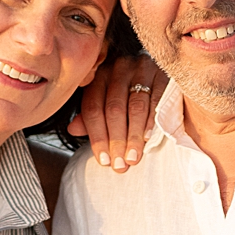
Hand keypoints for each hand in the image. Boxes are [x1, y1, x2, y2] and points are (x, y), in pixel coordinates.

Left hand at [69, 54, 166, 169]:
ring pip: (135, 106)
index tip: (104, 161)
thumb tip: (72, 130)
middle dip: (116, 140)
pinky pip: (156, 100)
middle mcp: (118, 69)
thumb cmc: (128, 92)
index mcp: (99, 77)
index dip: (97, 137)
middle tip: (119, 165)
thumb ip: (91, 117)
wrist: (160, 69)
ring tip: (133, 157)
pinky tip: (147, 139)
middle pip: (114, 109)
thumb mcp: (106, 101)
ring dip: (133, 136)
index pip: (93, 108)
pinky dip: (151, 122)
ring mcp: (141, 69)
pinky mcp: (162, 73)